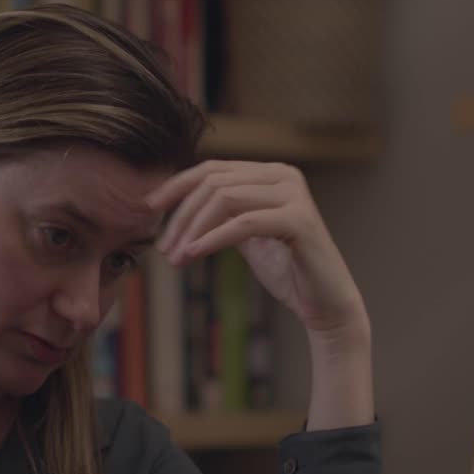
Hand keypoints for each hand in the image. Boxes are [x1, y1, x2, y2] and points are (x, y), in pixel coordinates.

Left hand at [146, 160, 367, 339]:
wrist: (325, 304)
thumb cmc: (286, 270)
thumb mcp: (246, 235)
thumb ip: (222, 213)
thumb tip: (177, 205)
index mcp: (271, 173)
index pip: (213, 169)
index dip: (177, 185)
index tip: (149, 207)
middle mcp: (285, 175)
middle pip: (214, 184)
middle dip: (181, 216)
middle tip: (163, 248)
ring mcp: (294, 195)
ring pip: (225, 200)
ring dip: (192, 230)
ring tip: (175, 258)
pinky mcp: (299, 220)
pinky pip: (242, 224)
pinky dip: (212, 239)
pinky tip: (192, 254)